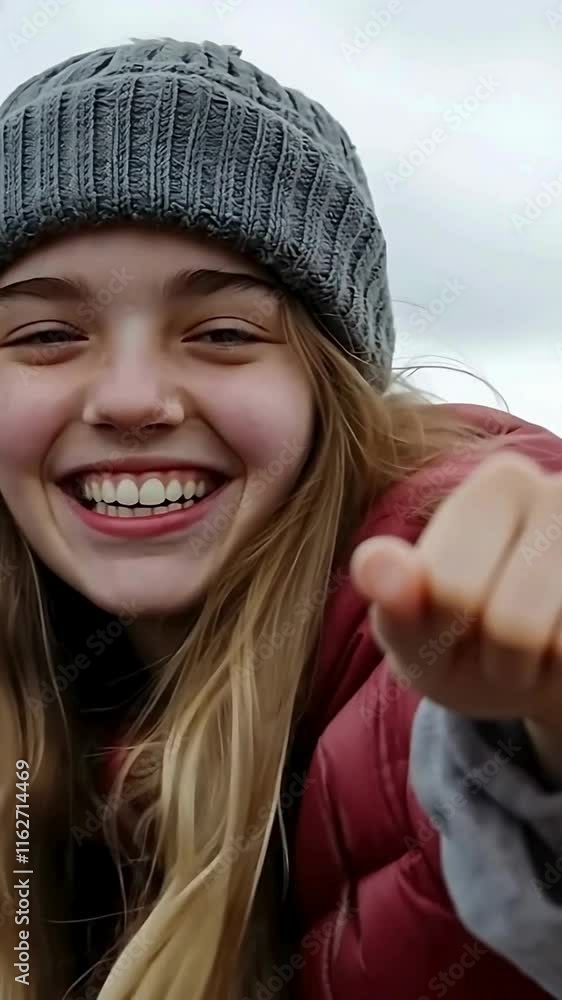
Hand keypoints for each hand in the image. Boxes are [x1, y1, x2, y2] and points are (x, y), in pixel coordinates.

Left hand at [350, 452, 561, 774]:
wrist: (544, 673)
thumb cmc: (465, 643)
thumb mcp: (415, 633)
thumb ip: (394, 601)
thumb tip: (375, 564)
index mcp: (498, 485)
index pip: (452, 589)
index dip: (444, 629)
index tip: (454, 617)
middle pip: (513, 623)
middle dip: (499, 658)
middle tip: (500, 644)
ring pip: (555, 646)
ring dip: (538, 670)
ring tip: (535, 651)